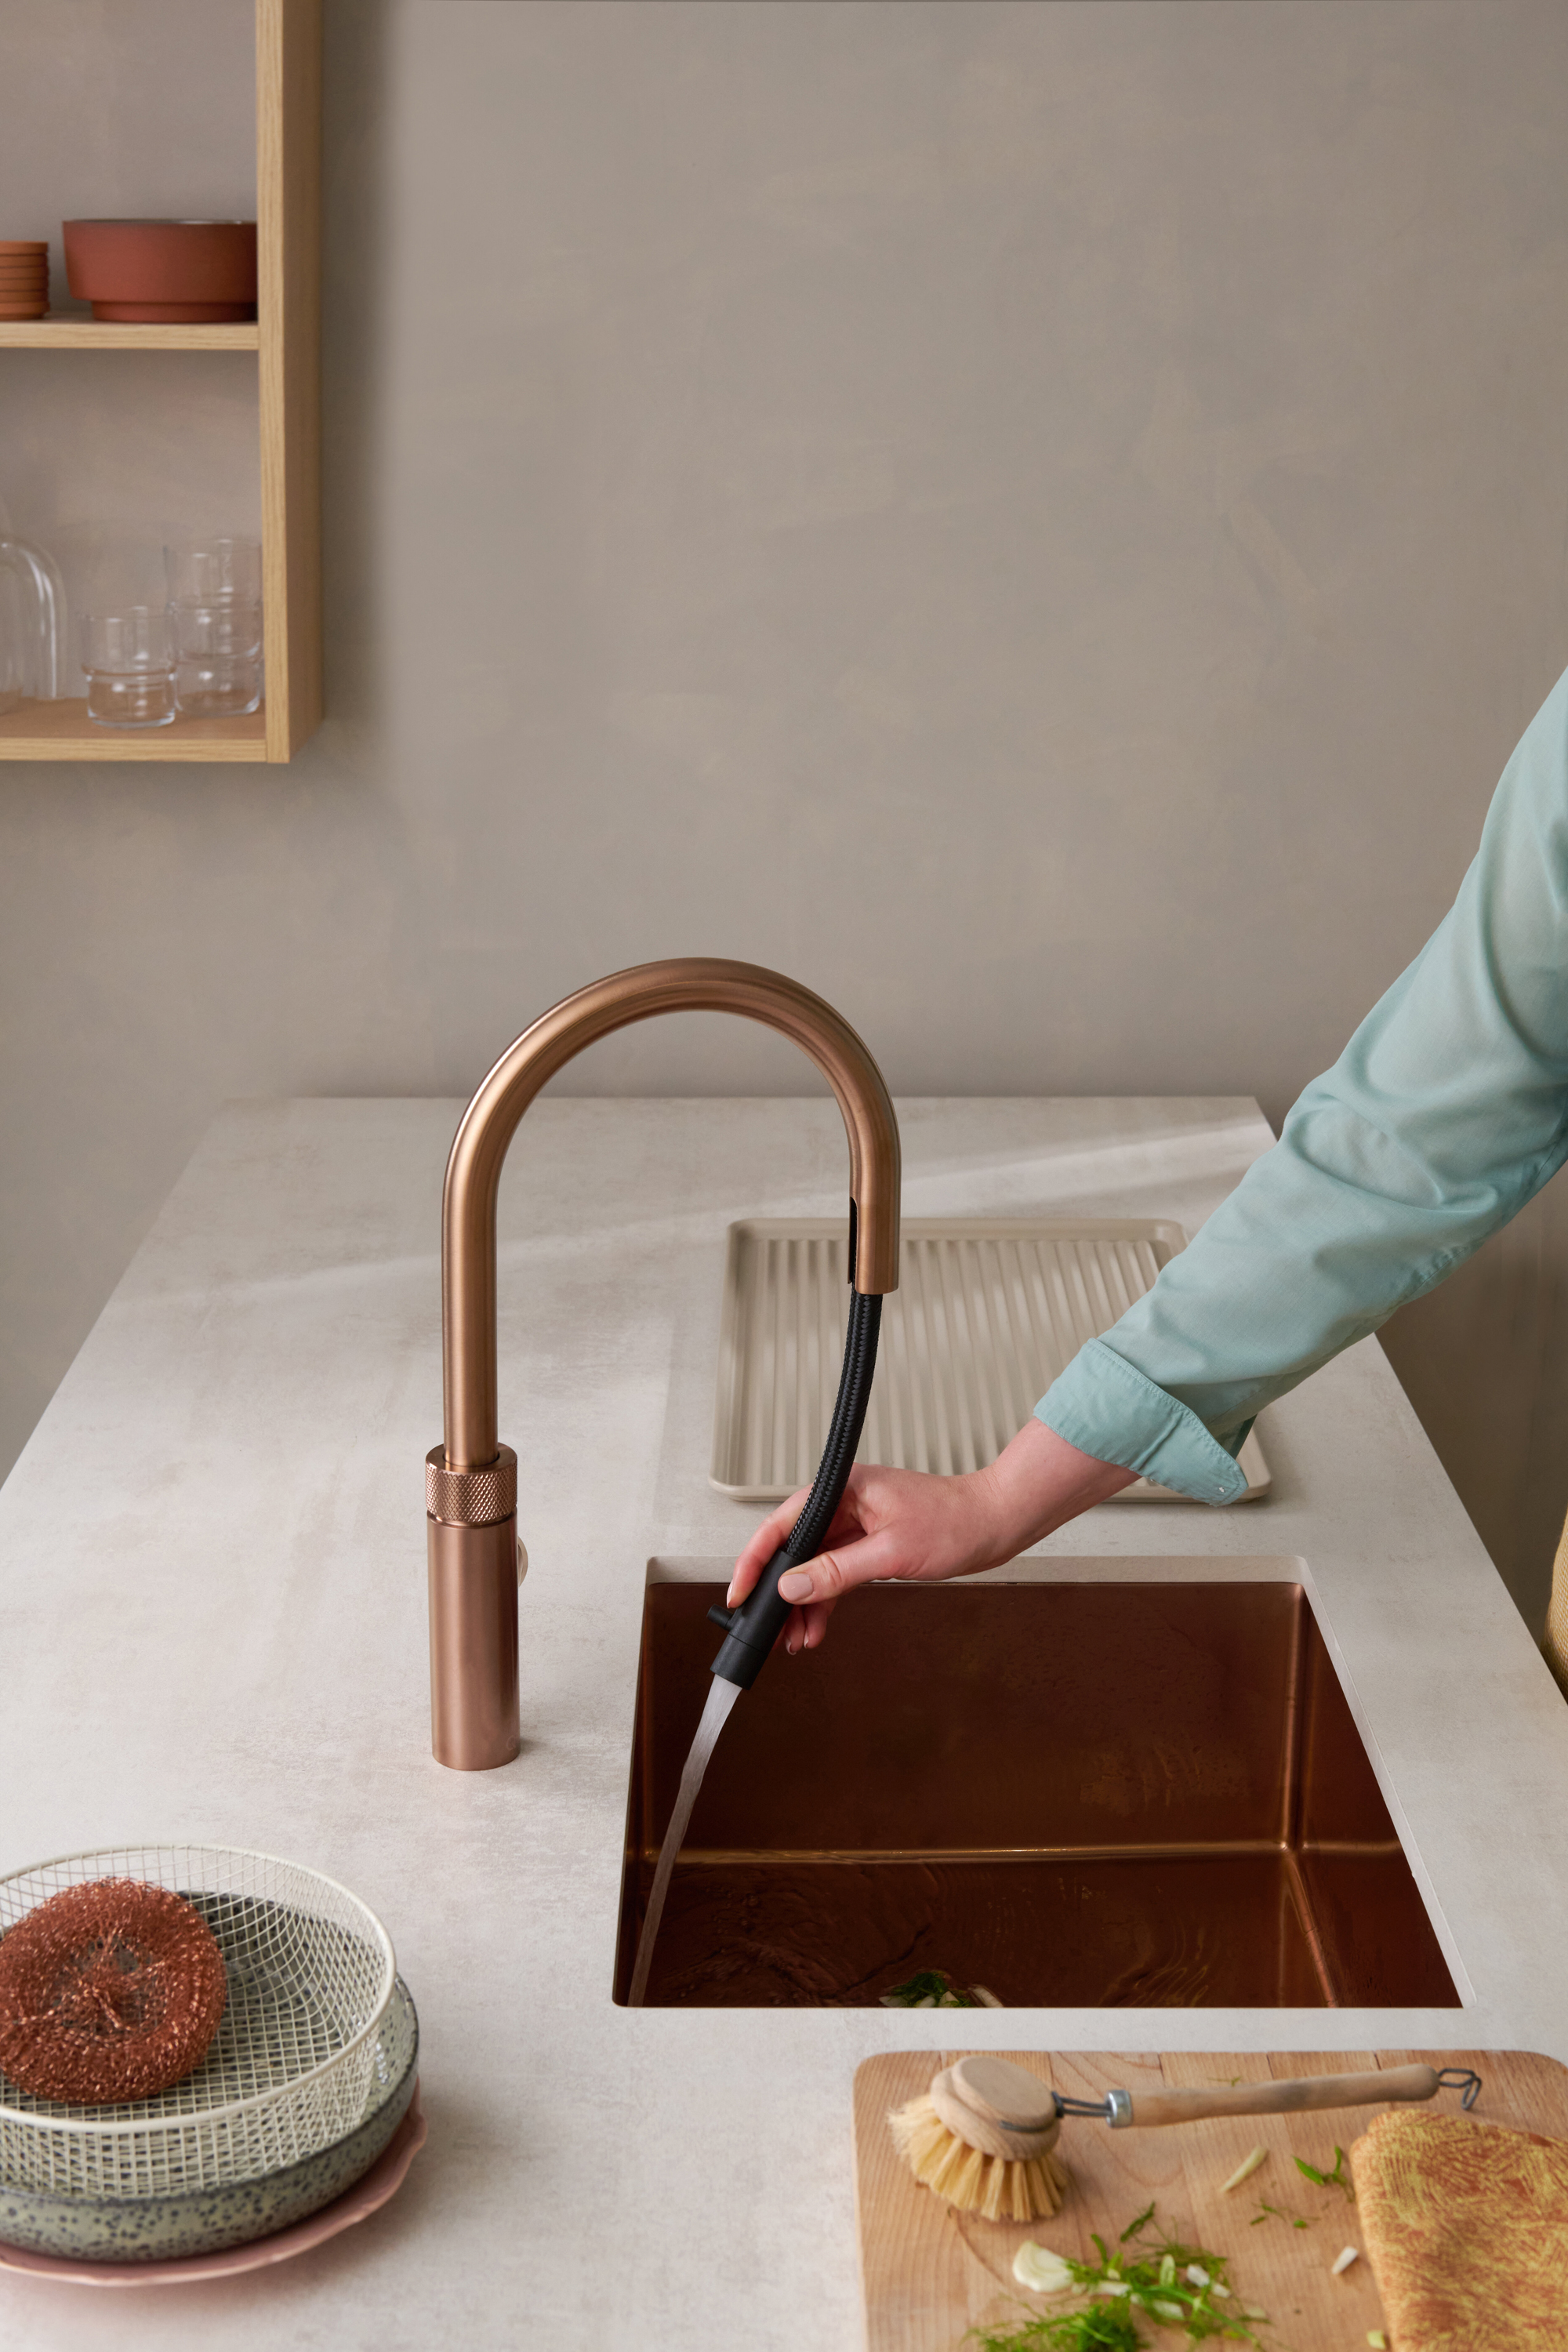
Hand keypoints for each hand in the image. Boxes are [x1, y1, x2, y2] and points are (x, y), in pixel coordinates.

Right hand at [725, 1417, 1137, 1653]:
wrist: (997, 1523)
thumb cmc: (957, 1521)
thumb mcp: (892, 1552)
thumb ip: (838, 1571)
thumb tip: (793, 1586)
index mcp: (844, 1489)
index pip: (782, 1523)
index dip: (756, 1560)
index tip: (740, 1592)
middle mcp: (844, 1503)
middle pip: (793, 1548)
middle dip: (778, 1592)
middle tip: (764, 1628)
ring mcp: (856, 1524)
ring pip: (812, 1567)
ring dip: (802, 1604)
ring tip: (793, 1640)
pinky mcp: (869, 1544)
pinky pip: (834, 1574)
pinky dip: (825, 1601)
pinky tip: (816, 1628)